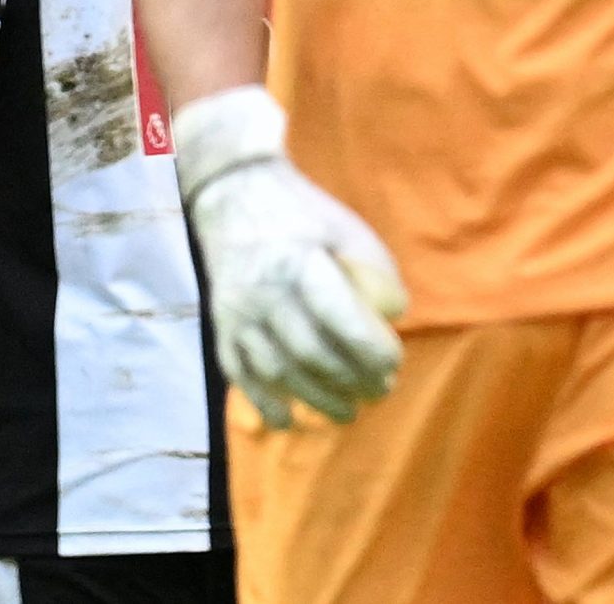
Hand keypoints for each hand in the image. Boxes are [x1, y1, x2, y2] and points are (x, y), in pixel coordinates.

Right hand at [172, 86, 407, 429]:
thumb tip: (390, 321)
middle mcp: (265, 292)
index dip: (374, 352)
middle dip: (352, 382)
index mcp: (301, 264)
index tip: (393, 361)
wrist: (234, 194)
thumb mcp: (348, 231)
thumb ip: (375, 276)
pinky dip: (264, 404)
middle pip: (312, 354)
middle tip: (380, 391)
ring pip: (278, 372)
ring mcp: (238, 312)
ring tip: (348, 411)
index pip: (342, 322)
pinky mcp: (221, 325)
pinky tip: (289, 418)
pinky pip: (239, 375)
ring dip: (317, 400)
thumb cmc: (304, 217)